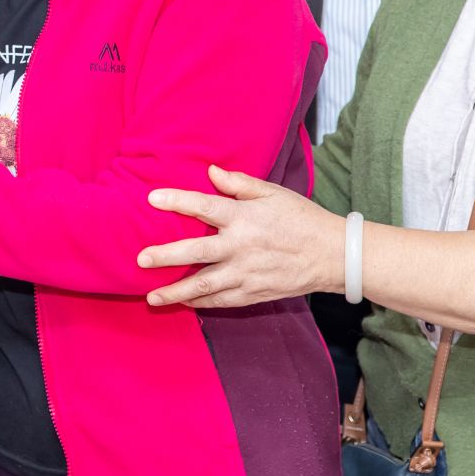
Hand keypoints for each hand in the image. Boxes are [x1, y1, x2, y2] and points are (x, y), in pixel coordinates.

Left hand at [137, 166, 345, 308]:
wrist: (334, 255)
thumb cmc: (302, 218)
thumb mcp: (273, 194)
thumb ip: (239, 184)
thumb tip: (210, 172)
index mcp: (244, 218)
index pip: (204, 207)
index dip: (177, 201)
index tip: (152, 198)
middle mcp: (241, 247)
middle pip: (196, 252)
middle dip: (165, 256)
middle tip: (140, 260)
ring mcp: (247, 274)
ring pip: (204, 285)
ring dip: (176, 291)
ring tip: (151, 297)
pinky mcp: (254, 293)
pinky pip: (221, 301)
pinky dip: (200, 303)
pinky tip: (183, 303)